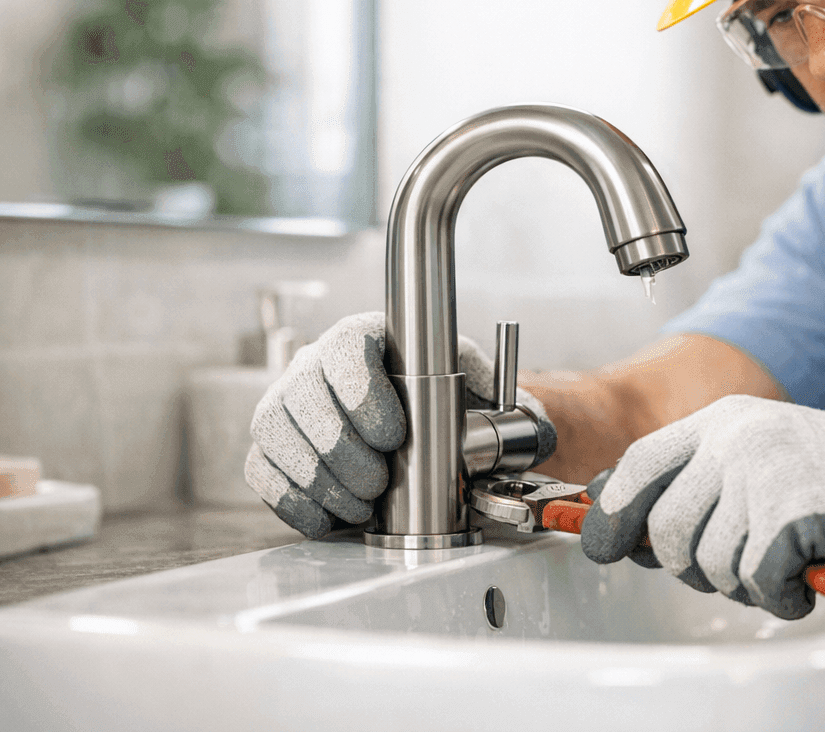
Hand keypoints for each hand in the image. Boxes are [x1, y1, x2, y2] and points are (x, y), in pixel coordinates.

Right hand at [244, 311, 555, 537]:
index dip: (363, 394)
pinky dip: (295, 501)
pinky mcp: (269, 446)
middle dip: (344, 451)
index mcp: (363, 337)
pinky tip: (332, 516)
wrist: (415, 421)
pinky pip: (262, 471)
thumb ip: (504, 400)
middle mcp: (312, 364)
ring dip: (321, 480)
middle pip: (305, 397)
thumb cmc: (442, 397)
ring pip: (278, 436)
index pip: (344, 349)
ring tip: (364, 504)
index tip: (394, 436)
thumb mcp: (476, 386)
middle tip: (380, 483)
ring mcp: (284, 404)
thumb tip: (535, 429)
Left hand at [579, 396, 824, 618]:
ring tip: (779, 566)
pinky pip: (757, 580)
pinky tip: (803, 578)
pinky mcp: (792, 513)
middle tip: (732, 569)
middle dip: (690, 566)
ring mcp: (764, 474)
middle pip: (667, 528)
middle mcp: (737, 439)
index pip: (641, 463)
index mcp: (723, 420)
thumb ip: (697, 478)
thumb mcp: (759, 453)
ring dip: (742, 584)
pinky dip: (779, 596)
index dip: (613, 510)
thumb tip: (616, 517)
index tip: (602, 543)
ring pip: (710, 563)